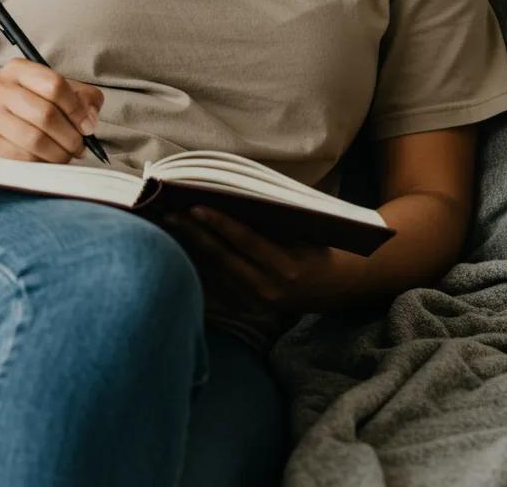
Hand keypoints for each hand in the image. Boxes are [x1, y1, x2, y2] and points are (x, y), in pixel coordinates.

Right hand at [0, 57, 103, 163]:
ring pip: (34, 139)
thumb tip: (90, 119)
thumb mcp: (56, 93)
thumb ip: (83, 98)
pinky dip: (40, 164)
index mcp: (18, 69)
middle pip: (46, 114)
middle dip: (70, 136)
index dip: (77, 109)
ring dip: (58, 154)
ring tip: (65, 156)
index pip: (55, 85)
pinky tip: (45, 162)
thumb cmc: (28, 108)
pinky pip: (20, 158)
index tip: (87, 126)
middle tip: (79, 147)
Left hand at [161, 206, 340, 314]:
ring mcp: (257, 303)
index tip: (195, 206)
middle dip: (194, 234)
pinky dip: (199, 268)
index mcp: (286, 266)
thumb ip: (272, 219)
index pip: (245, 240)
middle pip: (223, 257)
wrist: (336, 286)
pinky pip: (217, 287)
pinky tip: (181, 252)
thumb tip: (232, 197)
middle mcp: (269, 289)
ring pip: (216, 272)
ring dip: (191, 249)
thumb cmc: (318, 247)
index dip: (219, 222)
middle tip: (169, 213)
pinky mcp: (248, 309)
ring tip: (170, 228)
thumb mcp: (304, 231)